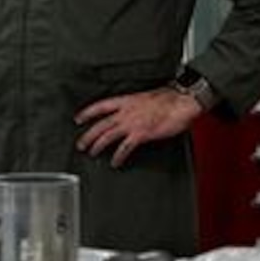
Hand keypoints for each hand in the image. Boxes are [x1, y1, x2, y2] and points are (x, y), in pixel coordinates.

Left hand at [74, 87, 200, 167]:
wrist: (181, 102)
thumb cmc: (169, 99)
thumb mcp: (146, 97)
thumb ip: (135, 105)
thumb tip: (131, 111)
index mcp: (126, 100)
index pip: (100, 106)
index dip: (87, 113)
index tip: (78, 119)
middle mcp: (126, 111)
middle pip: (100, 124)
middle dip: (88, 135)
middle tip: (80, 144)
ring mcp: (132, 123)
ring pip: (108, 135)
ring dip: (97, 145)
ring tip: (92, 153)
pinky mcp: (141, 134)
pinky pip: (124, 148)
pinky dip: (118, 156)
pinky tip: (114, 162)